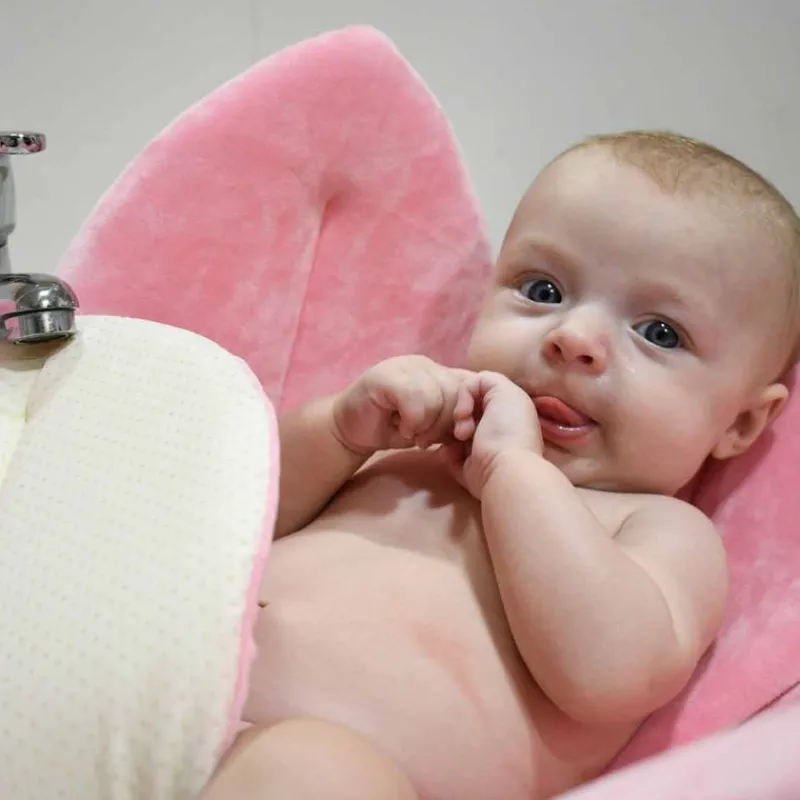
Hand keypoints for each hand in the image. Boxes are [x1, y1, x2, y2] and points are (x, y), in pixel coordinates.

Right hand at [332, 356, 474, 454]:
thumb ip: (450, 417)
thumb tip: (475, 424)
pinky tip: (402, 429)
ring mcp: (403, 366)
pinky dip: (412, 420)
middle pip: (455, 390)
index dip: (467, 411)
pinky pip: (414, 397)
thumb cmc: (391, 429)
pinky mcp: (385, 376)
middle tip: (427, 440)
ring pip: (436, 394)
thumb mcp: (430, 424)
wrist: (348, 430)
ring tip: (413, 436)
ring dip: (427, 424)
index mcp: (438, 373)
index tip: (458, 436)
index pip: (469, 384)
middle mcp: (424, 364)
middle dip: (446, 423)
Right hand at [440, 371, 541, 498]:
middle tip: (462, 427)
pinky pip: (449, 454)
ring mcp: (482, 450)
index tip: (467, 407)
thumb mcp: (502, 390)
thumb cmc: (505, 428)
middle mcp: (496, 428)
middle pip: (464, 412)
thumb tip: (468, 393)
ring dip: (449, 433)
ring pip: (453, 432)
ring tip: (457, 441)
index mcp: (507, 410)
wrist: (503, 470)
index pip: (479, 395)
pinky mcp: (469, 469)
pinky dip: (446, 452)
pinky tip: (451, 453)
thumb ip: (484, 380)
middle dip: (457, 416)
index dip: (468, 396)